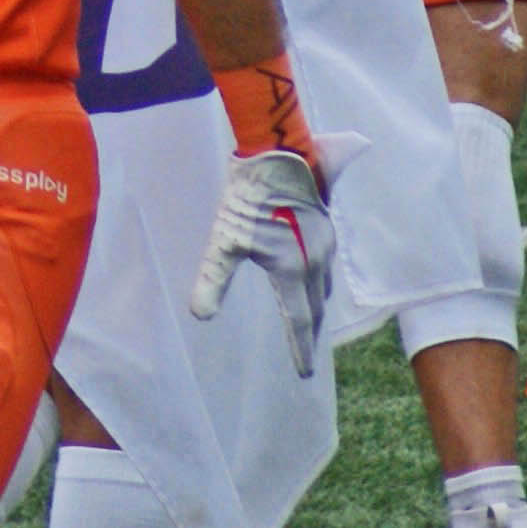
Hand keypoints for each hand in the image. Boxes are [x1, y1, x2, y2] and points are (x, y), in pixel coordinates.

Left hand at [188, 147, 335, 377]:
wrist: (278, 155)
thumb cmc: (248, 198)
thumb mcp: (223, 241)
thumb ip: (213, 280)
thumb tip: (200, 316)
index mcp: (292, 270)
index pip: (299, 320)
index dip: (301, 348)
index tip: (304, 373)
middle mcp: (315, 261)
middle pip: (316, 307)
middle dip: (311, 333)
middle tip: (308, 354)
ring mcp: (324, 244)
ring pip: (324, 286)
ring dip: (317, 307)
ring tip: (310, 322)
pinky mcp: (325, 227)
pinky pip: (326, 266)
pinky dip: (319, 283)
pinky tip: (311, 281)